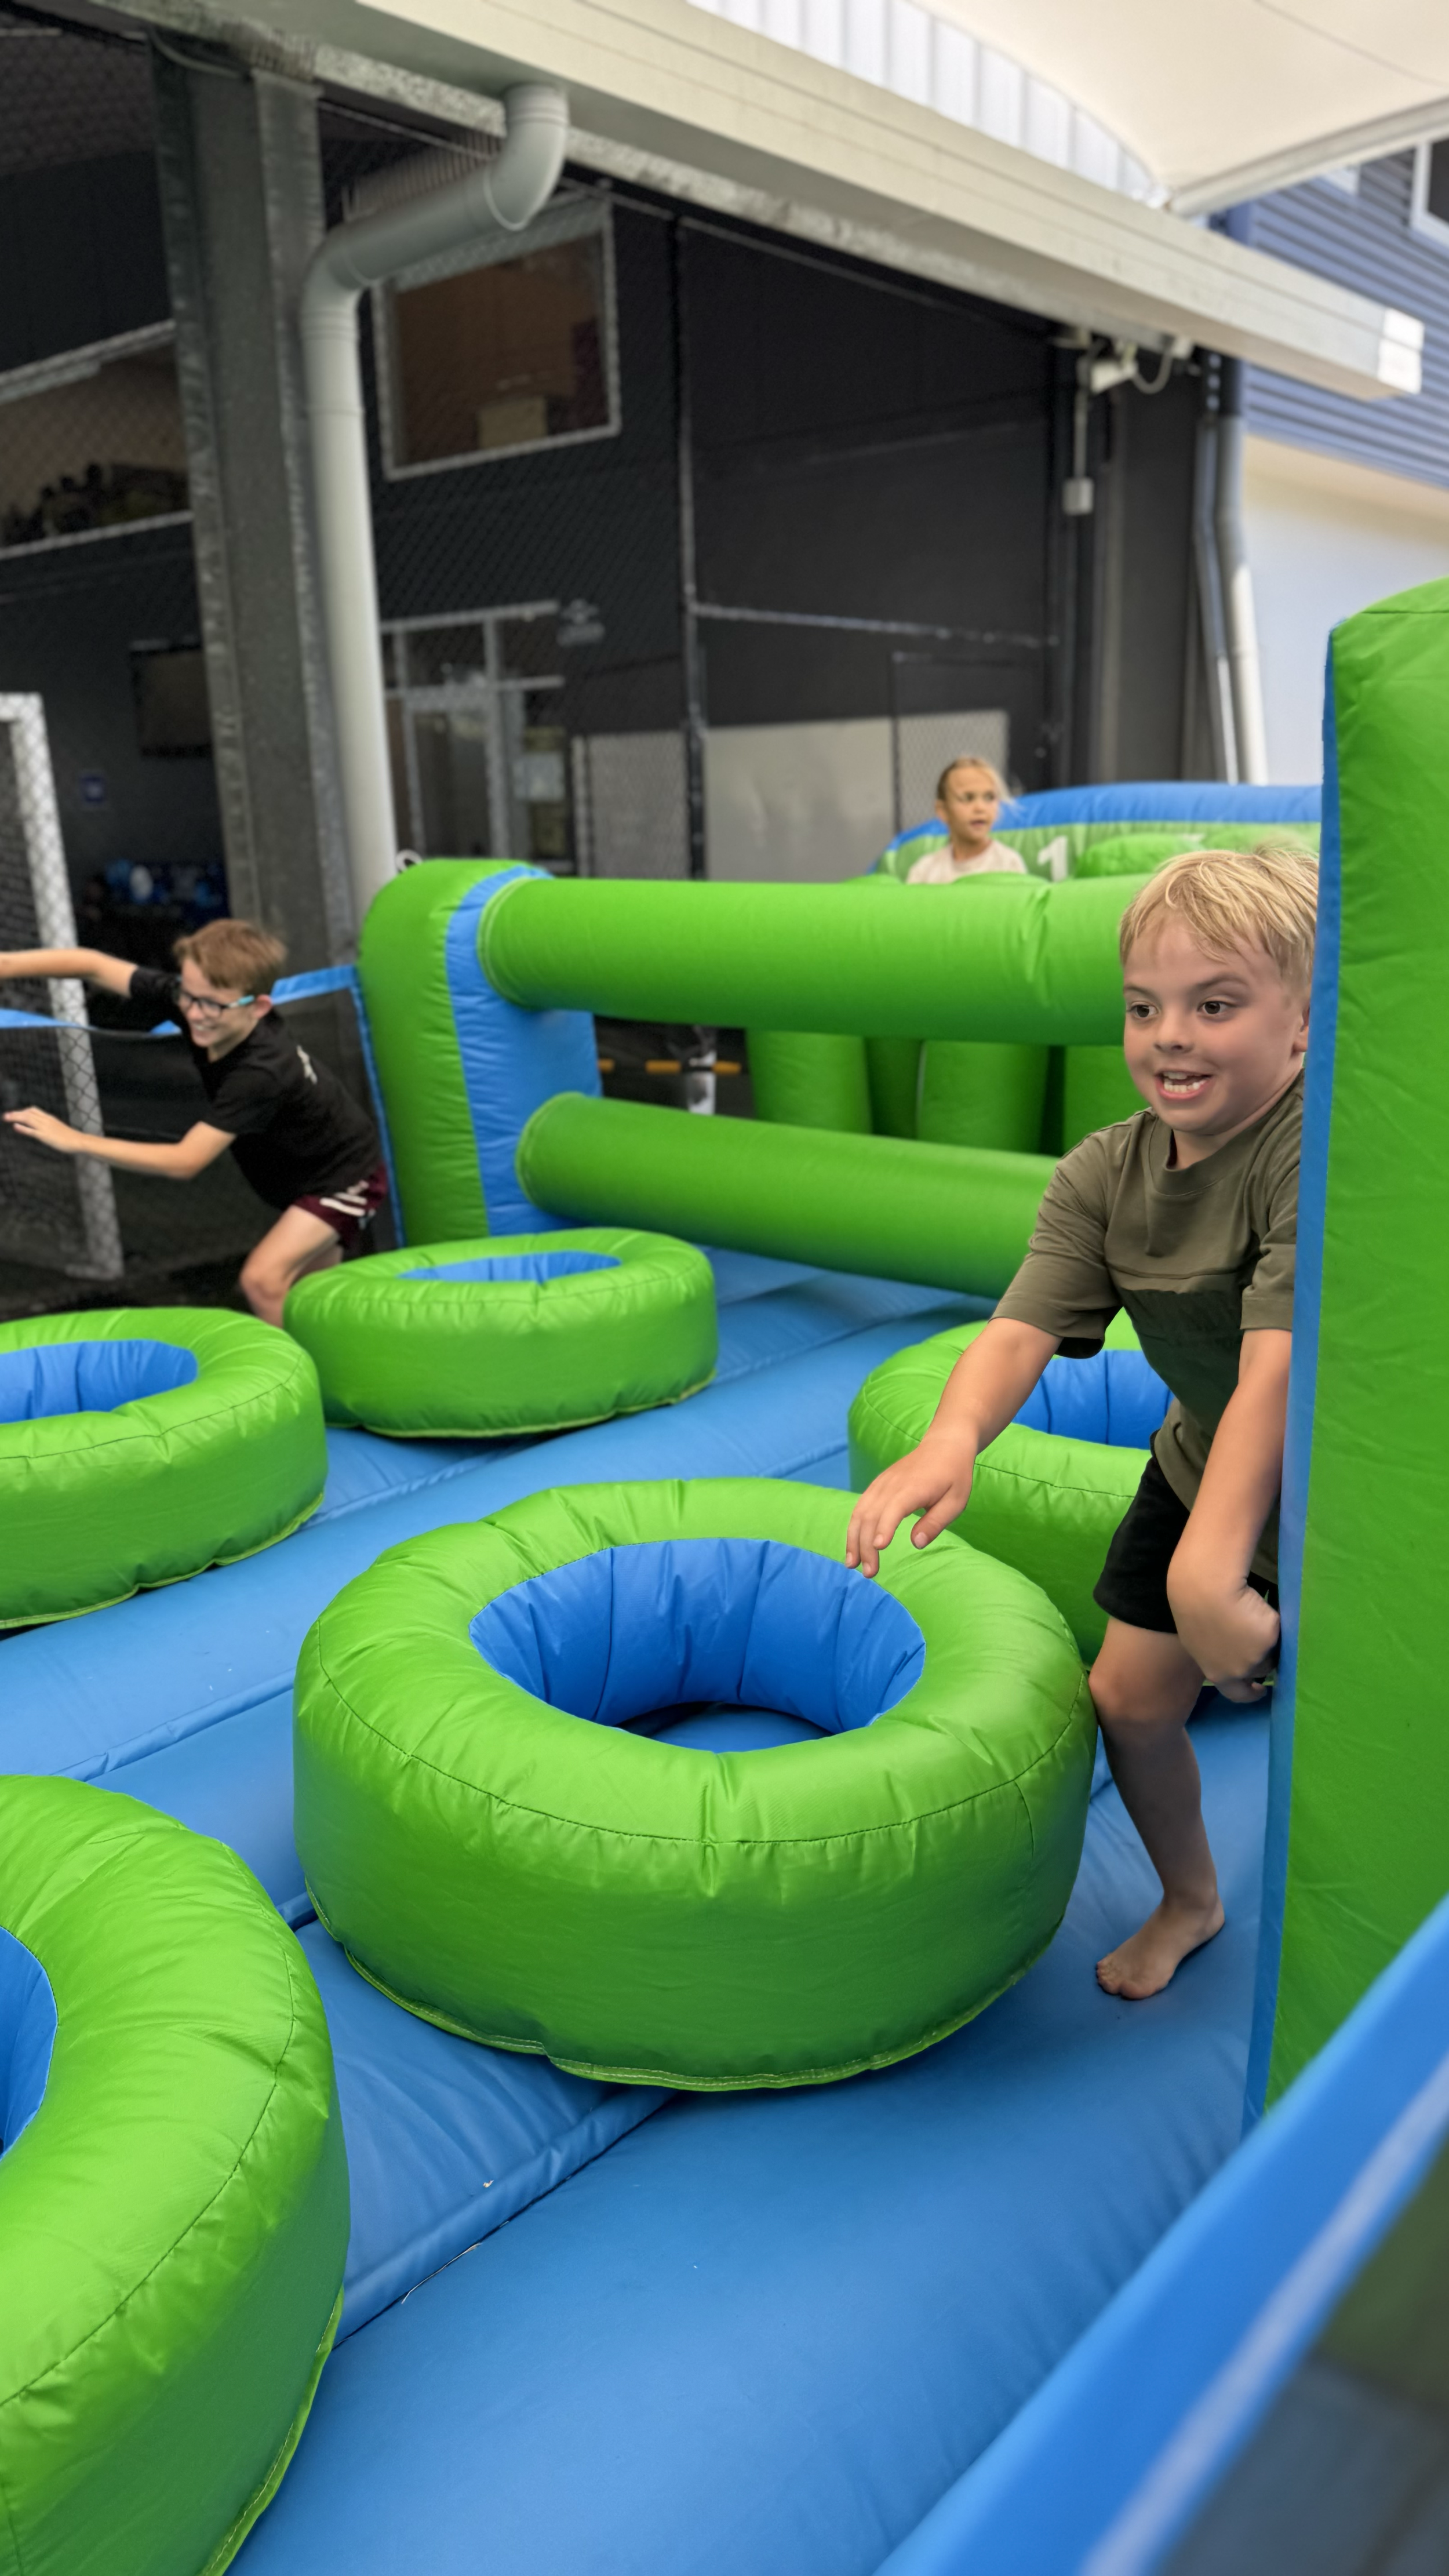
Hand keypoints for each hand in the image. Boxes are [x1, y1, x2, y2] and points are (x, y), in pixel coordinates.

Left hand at [4, 1106, 80, 1154]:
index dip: (23, 1111)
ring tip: (6, 1118)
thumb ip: (50, 1127)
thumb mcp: (58, 1128)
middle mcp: (46, 1120)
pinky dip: (22, 1128)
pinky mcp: (45, 1136)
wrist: (78, 1140)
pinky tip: (15, 1126)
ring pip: (27, 1119)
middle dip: (15, 1113)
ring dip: (15, 1117)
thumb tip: (45, 1130)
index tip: (16, 1114)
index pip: (33, 1110)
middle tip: (5, 1115)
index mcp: (49, 1118)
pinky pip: (31, 1131)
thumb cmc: (70, 1137)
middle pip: (28, 1113)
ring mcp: (45, 1128)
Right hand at [845, 1438, 974, 1578]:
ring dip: (853, 1539)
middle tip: (869, 1573)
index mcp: (913, 1488)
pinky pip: (860, 1507)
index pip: (893, 1509)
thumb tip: (916, 1544)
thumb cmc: (954, 1476)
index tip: (879, 1548)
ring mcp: (882, 1483)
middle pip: (871, 1516)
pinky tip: (853, 1546)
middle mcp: (892, 1484)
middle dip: (866, 1546)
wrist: (944, 1445)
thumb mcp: (956, 1501)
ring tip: (852, 1564)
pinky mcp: (878, 1486)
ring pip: (860, 1512)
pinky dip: (854, 1527)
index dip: (884, 1528)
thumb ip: (935, 1522)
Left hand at [1167, 1573, 1279, 1700]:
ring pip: (1271, 1652)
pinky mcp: (1271, 1637)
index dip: (1249, 1693)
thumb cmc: (1194, 1607)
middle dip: (1264, 1660)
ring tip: (1258, 1619)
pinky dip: (1273, 1622)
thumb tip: (1231, 1652)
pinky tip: (1262, 1609)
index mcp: (1216, 1672)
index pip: (1236, 1694)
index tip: (1260, 1689)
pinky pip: (1277, 1632)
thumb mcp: (1198, 1640)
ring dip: (1269, 1641)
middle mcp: (1238, 1670)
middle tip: (1267, 1648)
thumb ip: (1216, 1654)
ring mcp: (1256, 1656)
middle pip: (1259, 1670)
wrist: (1206, 1588)